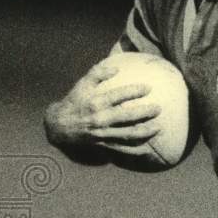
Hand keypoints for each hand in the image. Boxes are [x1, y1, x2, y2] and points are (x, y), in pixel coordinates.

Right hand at [43, 59, 161, 152]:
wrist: (59, 125)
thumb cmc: (74, 101)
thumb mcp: (82, 84)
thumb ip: (98, 72)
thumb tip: (116, 67)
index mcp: (96, 102)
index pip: (118, 95)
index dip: (134, 91)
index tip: (148, 88)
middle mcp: (100, 118)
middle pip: (127, 116)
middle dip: (145, 112)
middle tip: (158, 108)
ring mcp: (103, 133)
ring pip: (127, 134)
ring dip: (145, 132)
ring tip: (159, 128)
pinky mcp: (103, 144)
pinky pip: (122, 149)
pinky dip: (135, 150)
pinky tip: (148, 149)